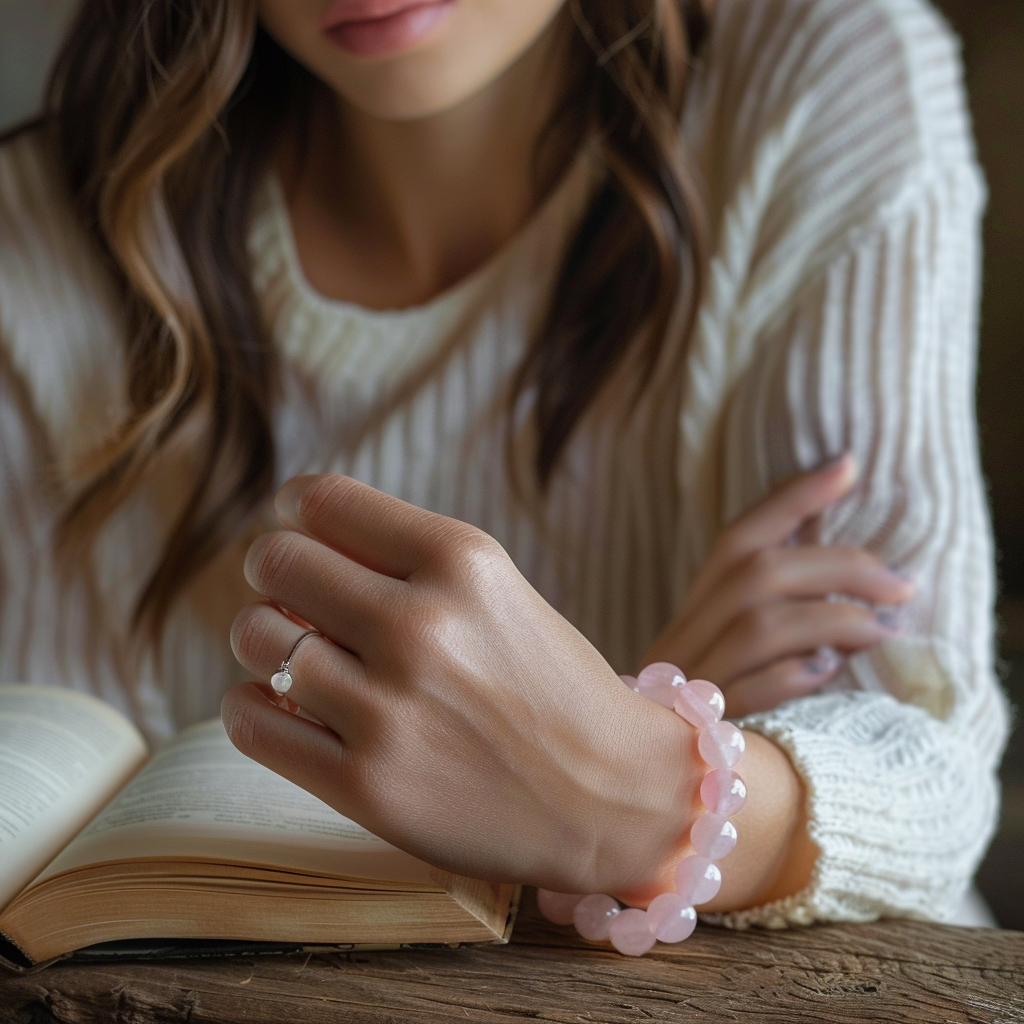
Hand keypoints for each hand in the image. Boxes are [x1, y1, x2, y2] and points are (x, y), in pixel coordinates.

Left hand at [223, 475, 701, 897]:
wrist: (613, 796)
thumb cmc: (554, 686)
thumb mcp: (498, 592)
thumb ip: (407, 560)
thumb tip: (294, 540)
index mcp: (462, 561)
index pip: (323, 500)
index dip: (292, 507)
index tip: (291, 523)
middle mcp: (420, 625)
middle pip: (277, 562)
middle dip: (274, 572)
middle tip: (292, 595)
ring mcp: (389, 708)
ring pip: (255, 638)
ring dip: (265, 641)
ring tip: (299, 657)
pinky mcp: (366, 785)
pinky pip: (251, 720)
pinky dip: (253, 705)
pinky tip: (285, 706)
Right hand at [643, 455, 914, 716]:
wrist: (625, 767)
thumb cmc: (691, 696)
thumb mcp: (719, 639)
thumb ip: (765, 594)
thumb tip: (826, 543)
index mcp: (693, 605)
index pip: (740, 535)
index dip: (791, 498)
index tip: (848, 464)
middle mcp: (686, 632)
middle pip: (756, 572)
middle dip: (837, 566)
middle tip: (902, 581)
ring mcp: (690, 679)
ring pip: (759, 625)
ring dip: (830, 618)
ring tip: (885, 629)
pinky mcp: (700, 728)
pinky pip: (748, 694)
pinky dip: (792, 676)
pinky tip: (827, 672)